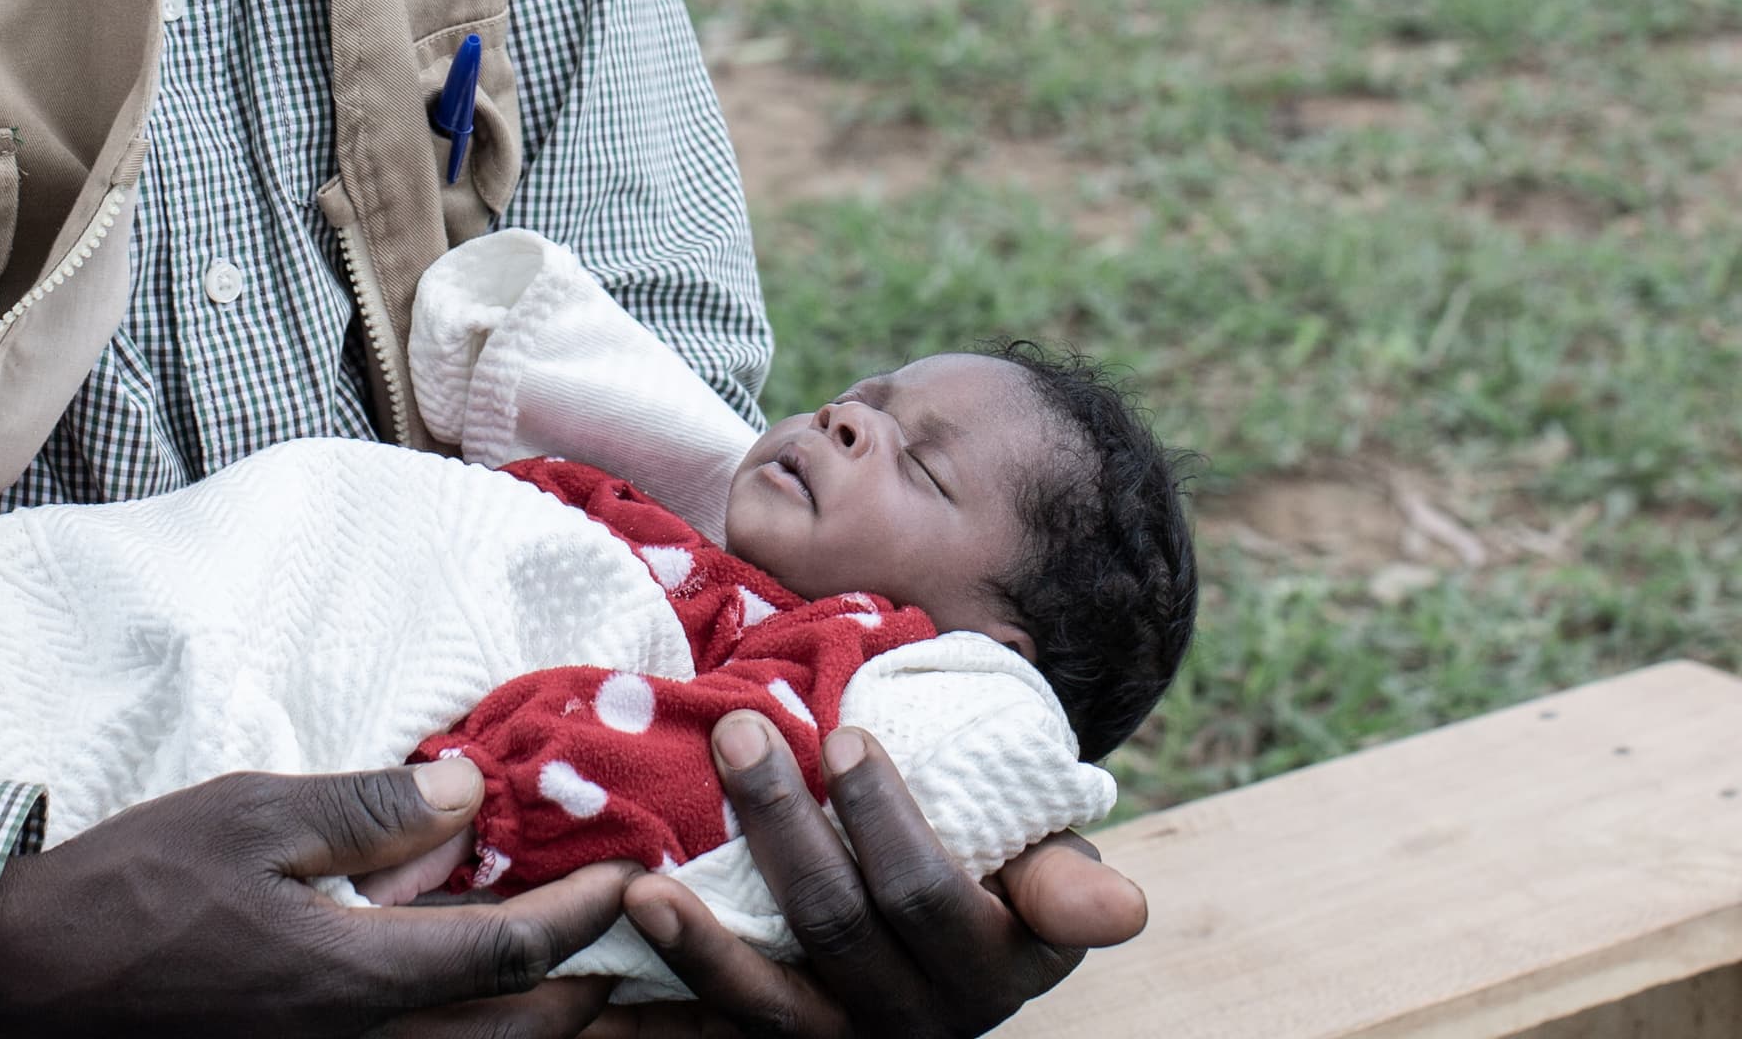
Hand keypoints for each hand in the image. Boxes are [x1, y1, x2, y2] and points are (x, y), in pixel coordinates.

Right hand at [0, 754, 630, 1038]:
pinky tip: (463, 963)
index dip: (586, 912)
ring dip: (534, 1013)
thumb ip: (371, 810)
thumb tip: (469, 792)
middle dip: (589, 985)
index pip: (511, 956)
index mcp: (352, 978)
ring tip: (568, 950)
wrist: (29, 980)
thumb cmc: (135, 887)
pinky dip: (467, 1021)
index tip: (631, 868)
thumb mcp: (253, 815)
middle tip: (625, 924)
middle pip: (518, 1035)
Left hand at [583, 717, 1146, 1037]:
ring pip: (767, 1002)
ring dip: (699, 944)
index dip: (885, 821)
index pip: (927, 895)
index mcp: (990, 969)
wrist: (945, 965)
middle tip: (738, 733)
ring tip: (643, 883)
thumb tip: (1127, 910)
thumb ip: (1066, 885)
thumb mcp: (1043, 882)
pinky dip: (664, 1000)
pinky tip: (614, 953)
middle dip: (783, 828)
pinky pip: (716, 1037)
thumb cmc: (996, 884)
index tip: (843, 735)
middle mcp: (917, 1024)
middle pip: (836, 927)